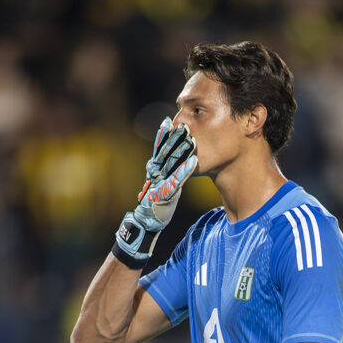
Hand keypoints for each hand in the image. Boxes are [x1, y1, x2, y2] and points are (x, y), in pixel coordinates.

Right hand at [112, 117, 197, 268]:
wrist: (148, 222)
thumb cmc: (157, 203)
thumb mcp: (162, 185)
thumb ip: (167, 172)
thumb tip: (175, 159)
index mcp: (153, 170)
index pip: (158, 149)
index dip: (163, 135)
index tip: (169, 120)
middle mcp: (155, 174)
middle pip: (164, 152)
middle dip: (174, 138)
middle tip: (183, 124)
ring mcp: (159, 182)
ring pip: (171, 163)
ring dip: (181, 150)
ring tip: (191, 138)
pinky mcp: (166, 193)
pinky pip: (177, 179)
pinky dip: (185, 169)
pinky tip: (194, 160)